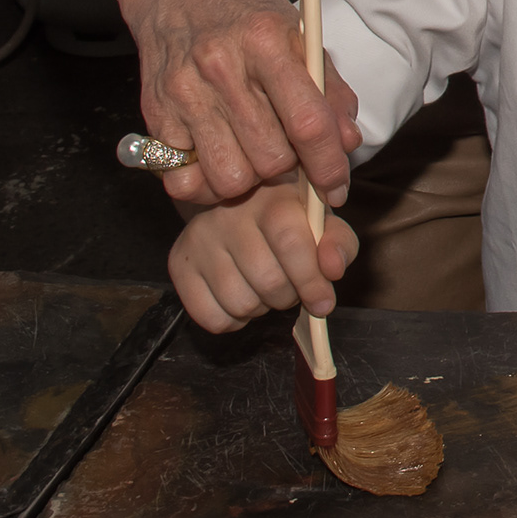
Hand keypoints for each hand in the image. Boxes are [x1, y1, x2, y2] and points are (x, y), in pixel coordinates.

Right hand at [110, 0, 359, 206]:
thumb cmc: (245, 13)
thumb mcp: (297, 33)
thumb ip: (329, 88)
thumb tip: (347, 142)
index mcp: (265, 40)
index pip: (307, 121)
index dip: (329, 165)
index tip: (337, 188)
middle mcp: (220, 67)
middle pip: (270, 158)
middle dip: (290, 168)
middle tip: (288, 151)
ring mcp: (183, 93)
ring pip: (230, 177)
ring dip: (251, 179)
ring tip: (254, 153)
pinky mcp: (155, 116)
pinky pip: (184, 182)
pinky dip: (208, 185)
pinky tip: (220, 160)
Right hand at [169, 178, 358, 332]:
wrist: (238, 205)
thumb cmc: (289, 220)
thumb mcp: (322, 224)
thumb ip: (338, 244)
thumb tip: (332, 270)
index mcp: (271, 197)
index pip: (290, 242)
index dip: (311, 280)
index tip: (324, 302)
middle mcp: (229, 214)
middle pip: (267, 281)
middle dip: (289, 296)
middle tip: (290, 286)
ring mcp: (198, 239)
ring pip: (240, 304)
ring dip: (261, 309)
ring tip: (264, 287)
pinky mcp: (178, 265)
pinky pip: (212, 318)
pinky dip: (233, 320)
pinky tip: (241, 295)